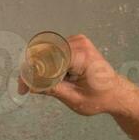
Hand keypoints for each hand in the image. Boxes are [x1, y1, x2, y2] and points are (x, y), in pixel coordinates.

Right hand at [20, 34, 135, 116]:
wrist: (115, 92)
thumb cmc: (100, 98)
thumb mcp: (74, 99)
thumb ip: (51, 89)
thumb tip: (30, 84)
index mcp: (81, 56)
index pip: (47, 60)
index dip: (31, 74)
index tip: (23, 89)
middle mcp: (79, 43)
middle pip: (43, 53)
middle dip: (31, 71)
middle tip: (24, 88)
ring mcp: (76, 40)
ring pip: (45, 51)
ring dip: (40, 69)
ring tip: (43, 86)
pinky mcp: (73, 43)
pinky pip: (52, 51)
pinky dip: (47, 65)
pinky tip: (55, 78)